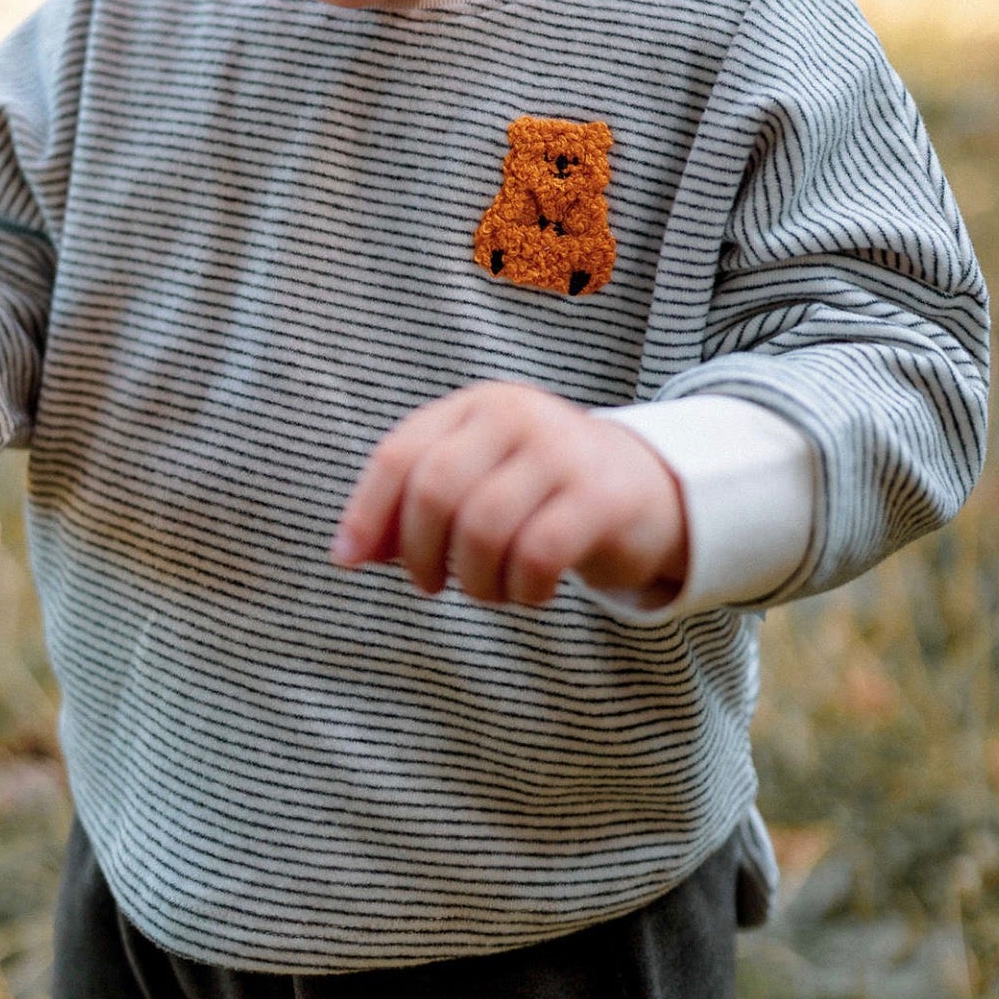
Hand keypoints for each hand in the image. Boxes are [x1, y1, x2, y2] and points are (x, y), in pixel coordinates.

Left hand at [331, 381, 688, 607]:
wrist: (648, 486)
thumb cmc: (542, 492)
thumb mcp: (477, 483)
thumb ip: (414, 510)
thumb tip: (349, 553)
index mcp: (475, 407)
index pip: (399, 454)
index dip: (366, 512)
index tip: (349, 561)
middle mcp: (516, 416)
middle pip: (435, 490)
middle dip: (421, 553)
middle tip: (432, 584)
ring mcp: (562, 451)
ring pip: (483, 527)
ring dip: (476, 580)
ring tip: (490, 589)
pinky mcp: (602, 495)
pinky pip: (538, 554)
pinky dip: (523, 588)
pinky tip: (532, 591)